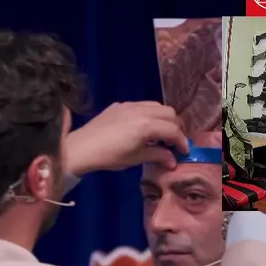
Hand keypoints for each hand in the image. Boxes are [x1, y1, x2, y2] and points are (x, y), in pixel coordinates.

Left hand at [64, 101, 189, 174]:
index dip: (181, 142)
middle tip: (174, 142)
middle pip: (170, 113)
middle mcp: (142, 110)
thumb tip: (173, 160)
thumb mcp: (136, 158)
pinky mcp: (120, 105)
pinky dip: (149, 114)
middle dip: (176, 127)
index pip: (173, 130)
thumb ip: (157, 156)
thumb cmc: (110, 156)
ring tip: (160, 134)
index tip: (183, 152)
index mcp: (147, 125)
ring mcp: (130, 105)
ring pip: (157, 106)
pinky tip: (143, 127)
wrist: (82, 147)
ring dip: (164, 118)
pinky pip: (142, 105)